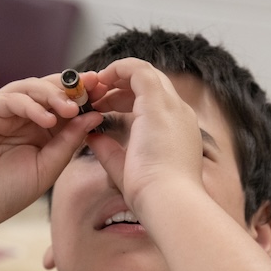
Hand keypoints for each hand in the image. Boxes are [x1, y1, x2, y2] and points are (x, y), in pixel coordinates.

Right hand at [0, 73, 103, 225]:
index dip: (85, 98)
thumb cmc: (3, 192)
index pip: (65, 105)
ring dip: (54, 95)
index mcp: (39, 130)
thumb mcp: (47, 167)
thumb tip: (94, 116)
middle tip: (95, 87)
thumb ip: (69, 141)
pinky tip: (47, 118)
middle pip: (50, 90)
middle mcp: (21, 116)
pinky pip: (11, 98)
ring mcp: (1, 110)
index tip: (106, 94)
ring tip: (72, 108)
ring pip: (31, 88)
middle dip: (74, 87)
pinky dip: (31, 105)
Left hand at [86, 58, 205, 215]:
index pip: (155, 104)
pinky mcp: (158, 103)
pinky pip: (138, 70)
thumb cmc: (152, 196)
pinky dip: (118, 69)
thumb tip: (91, 137)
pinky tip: (101, 79)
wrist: (168, 201)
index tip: (104, 109)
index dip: (126, 101)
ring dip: (118, 76)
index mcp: (177, 133)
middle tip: (96, 96)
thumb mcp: (126, 169)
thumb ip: (109, 151)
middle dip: (121, 86)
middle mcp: (179, 115)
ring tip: (95, 86)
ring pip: (146, 73)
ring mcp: (172, 107)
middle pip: (152, 85)